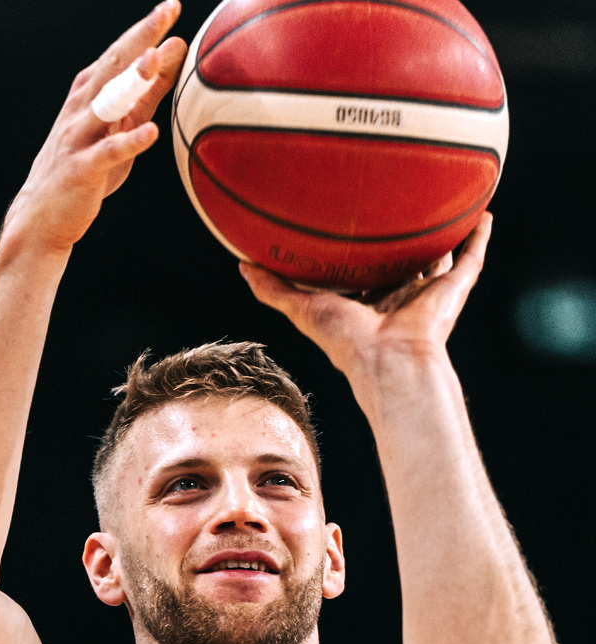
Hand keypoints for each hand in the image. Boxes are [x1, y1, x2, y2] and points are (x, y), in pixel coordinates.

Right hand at [2, 1, 186, 256]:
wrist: (42, 214)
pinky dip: (129, 142)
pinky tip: (151, 134)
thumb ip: (147, 92)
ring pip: (106, 103)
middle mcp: (81, 107)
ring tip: (154, 61)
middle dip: (138, 38)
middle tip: (166, 13)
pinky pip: (108, 153)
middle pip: (112, 66)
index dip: (144, 30)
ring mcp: (79, 136)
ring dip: (129, 82)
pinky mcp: (82, 168)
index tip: (171, 6)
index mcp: (90, 93)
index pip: (119, 54)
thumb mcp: (120, 125)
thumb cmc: (87, 167)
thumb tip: (176, 50)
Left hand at [240, 214, 492, 389]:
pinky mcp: (453, 291)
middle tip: (395, 199)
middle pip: (400, 261)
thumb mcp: (301, 308)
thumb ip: (273, 289)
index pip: (362, 270)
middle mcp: (398, 295)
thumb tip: (242, 265)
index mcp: (366, 301)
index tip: (350, 219)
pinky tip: (483, 213)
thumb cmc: (345, 341)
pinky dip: (479, 238)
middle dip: (398, 238)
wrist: (388, 361)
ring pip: (436, 256)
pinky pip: (471, 259)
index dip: (357, 249)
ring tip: (445, 200)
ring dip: (441, 233)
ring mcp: (427, 293)